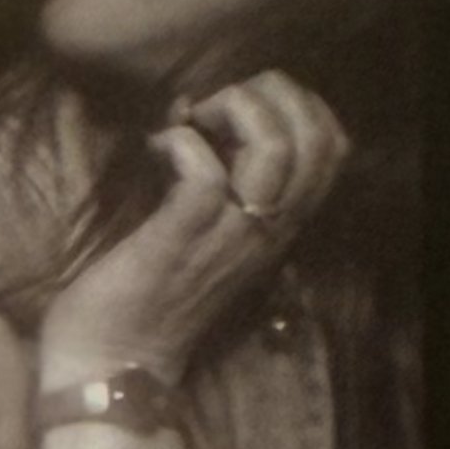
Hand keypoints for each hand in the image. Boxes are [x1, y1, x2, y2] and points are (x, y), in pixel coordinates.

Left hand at [40, 70, 348, 388]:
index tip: (244, 100)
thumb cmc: (154, 280)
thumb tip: (196, 105)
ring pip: (275, 149)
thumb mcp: (209, 224)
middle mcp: (266, 228)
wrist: (116, 356)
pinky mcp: (180, 240)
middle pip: (315, 138)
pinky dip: (180, 142)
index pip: (333, 147)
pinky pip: (205, 176)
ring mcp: (227, 235)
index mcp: (278, 222)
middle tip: (215, 102)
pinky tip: (156, 145)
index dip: (300, 102)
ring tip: (192, 117)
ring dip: (234, 109)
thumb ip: (222, 173)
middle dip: (272, 92)